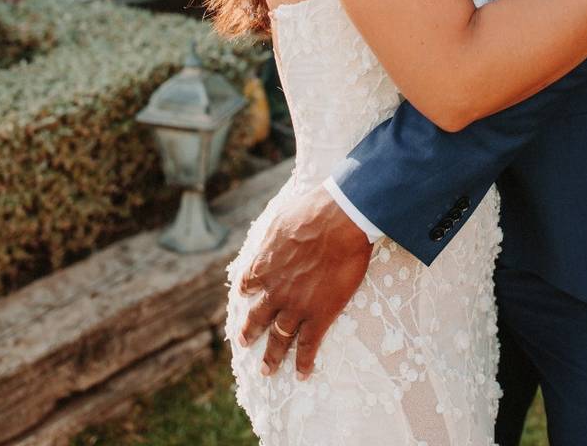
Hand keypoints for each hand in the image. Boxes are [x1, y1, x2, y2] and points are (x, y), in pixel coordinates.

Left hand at [238, 185, 372, 378]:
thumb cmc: (315, 211)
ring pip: (280, 337)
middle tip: (245, 343)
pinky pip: (309, 345)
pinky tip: (301, 375)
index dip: (247, 290)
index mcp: (264, 264)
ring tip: (267, 370)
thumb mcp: (283, 218)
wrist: (341, 221)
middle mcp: (275, 290)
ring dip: (273, 356)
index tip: (246, 295)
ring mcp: (296, 305)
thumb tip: (276, 230)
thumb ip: (276, 232)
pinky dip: (304, 362)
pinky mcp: (320, 314)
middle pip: (258, 317)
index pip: (249, 282)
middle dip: (251, 332)